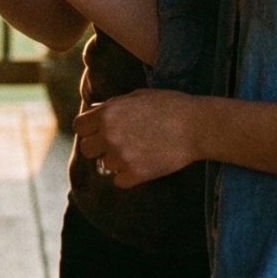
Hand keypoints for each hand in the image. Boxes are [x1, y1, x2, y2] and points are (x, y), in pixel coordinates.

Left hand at [73, 90, 198, 187]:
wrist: (197, 126)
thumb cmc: (170, 106)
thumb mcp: (138, 96)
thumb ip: (113, 105)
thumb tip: (94, 110)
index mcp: (107, 113)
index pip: (79, 126)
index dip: (89, 128)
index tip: (99, 131)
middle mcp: (109, 135)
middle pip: (87, 149)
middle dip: (100, 146)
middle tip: (118, 143)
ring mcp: (121, 156)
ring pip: (104, 165)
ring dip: (116, 161)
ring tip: (137, 151)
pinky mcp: (135, 174)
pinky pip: (118, 181)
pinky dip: (128, 176)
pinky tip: (142, 164)